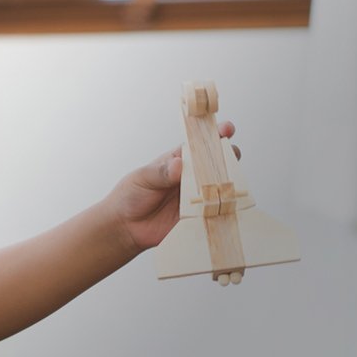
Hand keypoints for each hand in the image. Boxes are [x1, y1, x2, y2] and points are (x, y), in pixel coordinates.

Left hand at [109, 121, 238, 250]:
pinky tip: (224, 207)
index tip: (227, 129)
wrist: (125, 227)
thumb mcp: (142, 179)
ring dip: (229, 184)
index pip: (199, 144)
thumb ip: (160, 173)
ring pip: (221, 187)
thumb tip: (178, 165)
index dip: (215, 134)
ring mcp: (196, 196)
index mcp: (178, 160)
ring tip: (227, 183)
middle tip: (231, 158)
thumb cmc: (129, 196)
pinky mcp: (197, 216)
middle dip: (230, 157)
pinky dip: (222, 209)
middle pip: (217, 163)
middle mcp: (191, 177)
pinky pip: (214, 211)